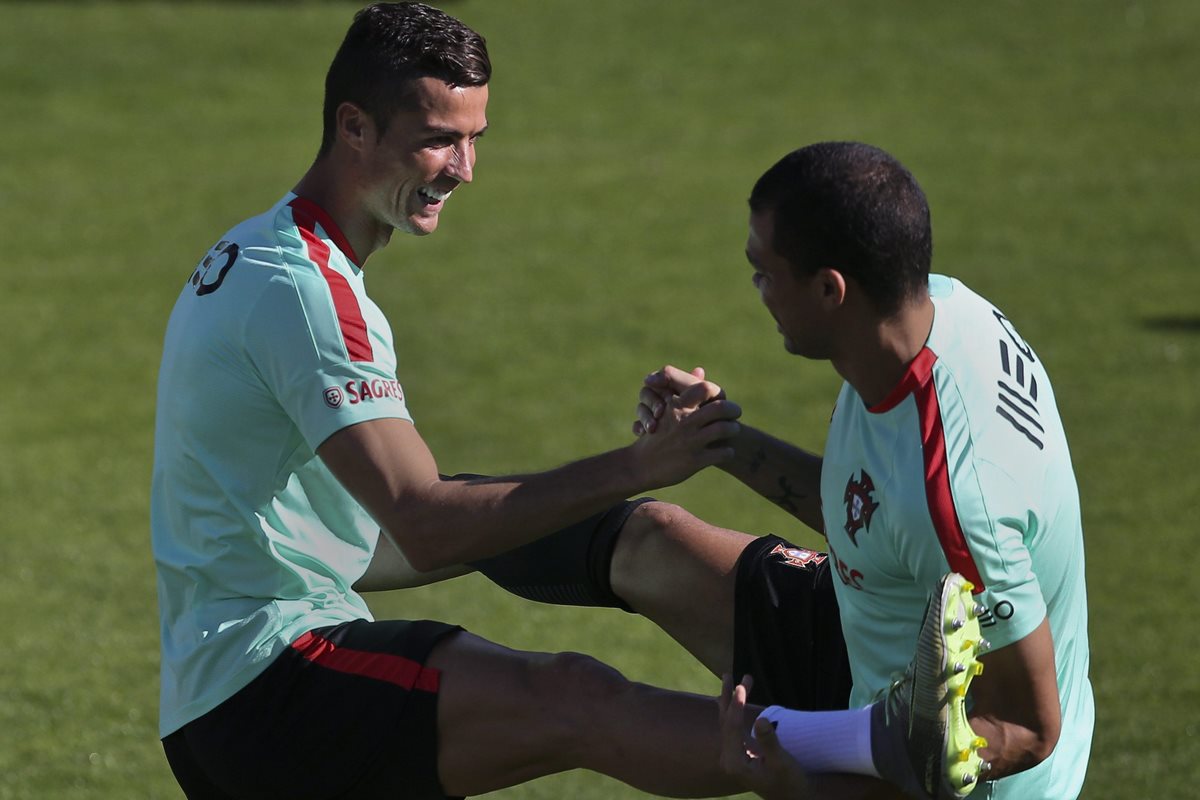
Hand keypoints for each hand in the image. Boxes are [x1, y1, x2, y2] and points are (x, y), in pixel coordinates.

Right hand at [627, 375, 740, 488]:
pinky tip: (726, 451)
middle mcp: (684, 422)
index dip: (718, 392)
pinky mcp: (695, 461)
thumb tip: (700, 370)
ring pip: (724, 429)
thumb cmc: (656, 434)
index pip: (705, 388)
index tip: (722, 397)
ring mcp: (690, 441)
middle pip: (721, 408)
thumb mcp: (665, 409)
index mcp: (677, 407)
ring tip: (734, 429)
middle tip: (737, 412)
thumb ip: (683, 389)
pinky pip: (723, 453)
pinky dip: (728, 451)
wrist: (641, 466)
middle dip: (734, 409)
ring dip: (734, 429)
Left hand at [719, 675, 812, 799]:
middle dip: (729, 697)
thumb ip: (769, 742)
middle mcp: (730, 758)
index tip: (742, 686)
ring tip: (729, 677)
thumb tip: (761, 719)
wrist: (793, 798)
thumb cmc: (789, 781)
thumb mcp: (781, 762)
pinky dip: (733, 711)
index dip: (736, 706)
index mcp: (735, 762)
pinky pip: (733, 727)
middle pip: (725, 721)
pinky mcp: (741, 753)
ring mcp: (734, 756)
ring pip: (727, 722)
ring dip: (730, 701)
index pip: (732, 728)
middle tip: (729, 674)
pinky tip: (730, 700)